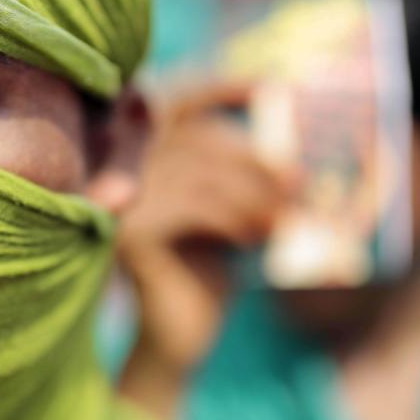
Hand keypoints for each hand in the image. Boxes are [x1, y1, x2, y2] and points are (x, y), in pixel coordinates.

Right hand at [113, 85, 290, 419]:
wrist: (182, 334)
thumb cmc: (211, 265)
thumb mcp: (231, 209)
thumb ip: (242, 175)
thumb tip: (291, 153)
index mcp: (143, 155)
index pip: (177, 103)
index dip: (219, 87)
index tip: (270, 86)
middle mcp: (121, 169)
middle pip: (195, 137)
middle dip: (254, 158)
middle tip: (299, 183)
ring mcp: (119, 199)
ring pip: (197, 172)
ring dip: (252, 194)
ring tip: (286, 219)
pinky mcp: (128, 233)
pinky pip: (189, 207)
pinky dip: (231, 218)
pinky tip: (252, 239)